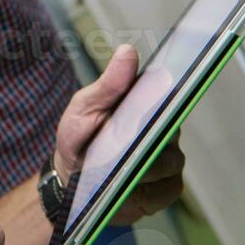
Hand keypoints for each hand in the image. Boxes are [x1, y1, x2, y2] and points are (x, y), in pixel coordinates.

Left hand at [51, 45, 185, 226]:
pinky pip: (169, 189)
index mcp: (146, 103)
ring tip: (116, 170)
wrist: (73, 180)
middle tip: (122, 146)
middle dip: (147, 140)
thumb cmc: (80, 137)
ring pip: (171, 162)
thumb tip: (128, 51)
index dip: (168, 95)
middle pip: (172, 130)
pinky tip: (128, 189)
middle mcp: (164, 127)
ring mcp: (169, 158)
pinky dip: (147, 192)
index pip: (169, 93)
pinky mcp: (168, 186)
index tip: (153, 102)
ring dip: (142, 168)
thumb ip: (108, 84)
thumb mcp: (85, 107)